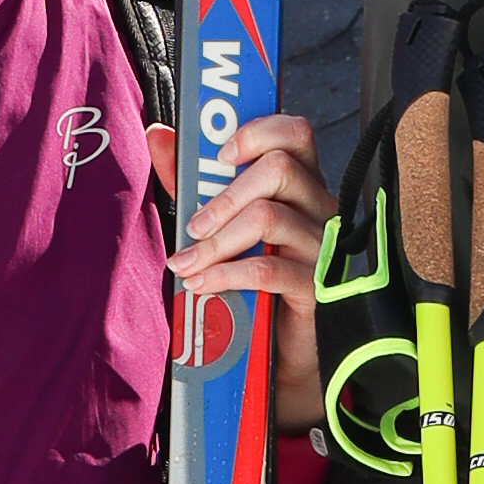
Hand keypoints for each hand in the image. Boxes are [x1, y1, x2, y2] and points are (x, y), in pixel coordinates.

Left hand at [171, 109, 333, 430]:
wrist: (283, 352)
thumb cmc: (255, 282)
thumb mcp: (221, 224)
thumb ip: (193, 181)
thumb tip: (159, 135)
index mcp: (302, 186)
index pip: (296, 133)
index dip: (258, 132)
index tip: (221, 155)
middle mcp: (321, 210)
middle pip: (281, 168)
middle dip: (225, 196)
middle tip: (194, 226)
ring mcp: (325, 249)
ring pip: (270, 217)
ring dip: (216, 241)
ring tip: (186, 263)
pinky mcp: (319, 290)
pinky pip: (268, 270)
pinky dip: (225, 275)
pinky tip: (201, 286)